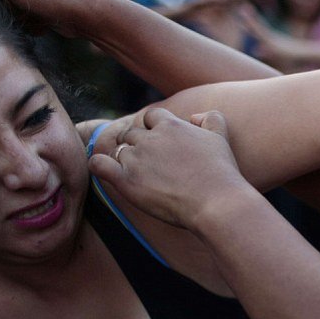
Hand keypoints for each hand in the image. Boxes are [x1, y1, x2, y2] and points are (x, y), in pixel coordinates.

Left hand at [88, 108, 254, 229]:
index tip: (157, 143)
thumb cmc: (221, 173)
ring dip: (125, 159)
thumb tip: (194, 116)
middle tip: (149, 165)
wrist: (216, 202)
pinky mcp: (126, 180)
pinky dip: (99, 165)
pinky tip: (108, 172)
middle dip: (138, 146)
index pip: (149, 116)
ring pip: (118, 150)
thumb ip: (210, 119)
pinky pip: (99, 164)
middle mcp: (150, 138)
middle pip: (131, 134)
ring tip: (139, 176)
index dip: (151, 128)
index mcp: (171, 125)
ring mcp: (136, 159)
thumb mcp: (220, 137)